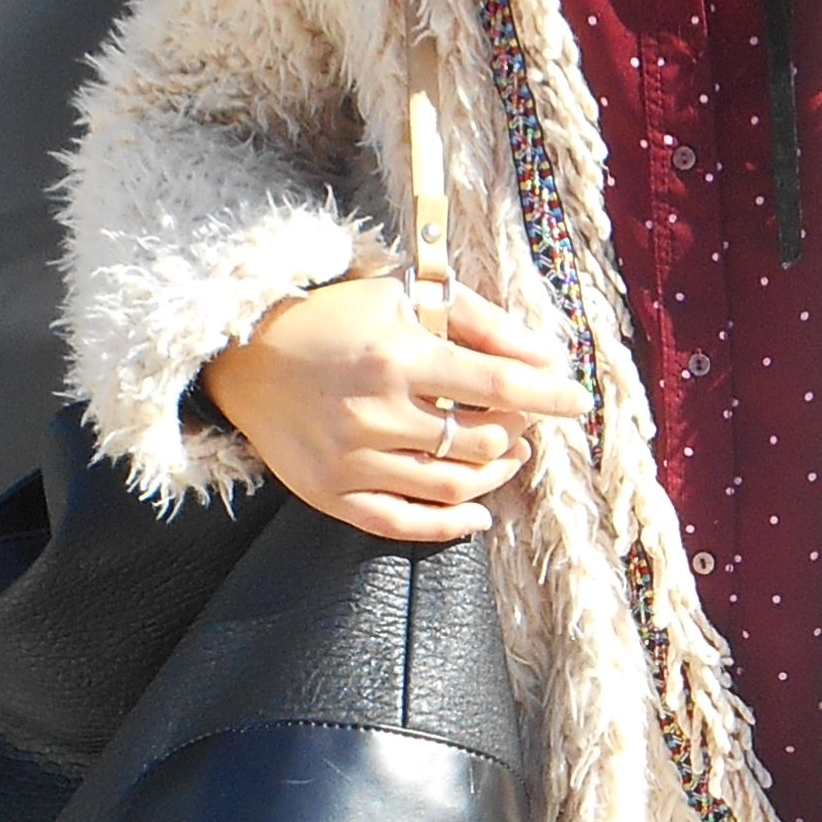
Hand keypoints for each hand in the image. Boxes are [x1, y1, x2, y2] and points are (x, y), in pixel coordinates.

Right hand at [198, 269, 589, 542]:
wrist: (244, 354)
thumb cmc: (333, 317)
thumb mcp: (405, 294)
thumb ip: (479, 319)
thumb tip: (547, 355)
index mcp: (397, 356)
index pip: (497, 382)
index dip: (547, 395)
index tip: (577, 400)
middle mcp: (374, 412)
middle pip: (480, 439)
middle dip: (518, 429)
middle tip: (524, 417)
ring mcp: (351, 460)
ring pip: (452, 486)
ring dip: (495, 473)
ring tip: (506, 452)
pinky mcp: (330, 493)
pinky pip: (403, 525)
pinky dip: (450, 527)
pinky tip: (478, 513)